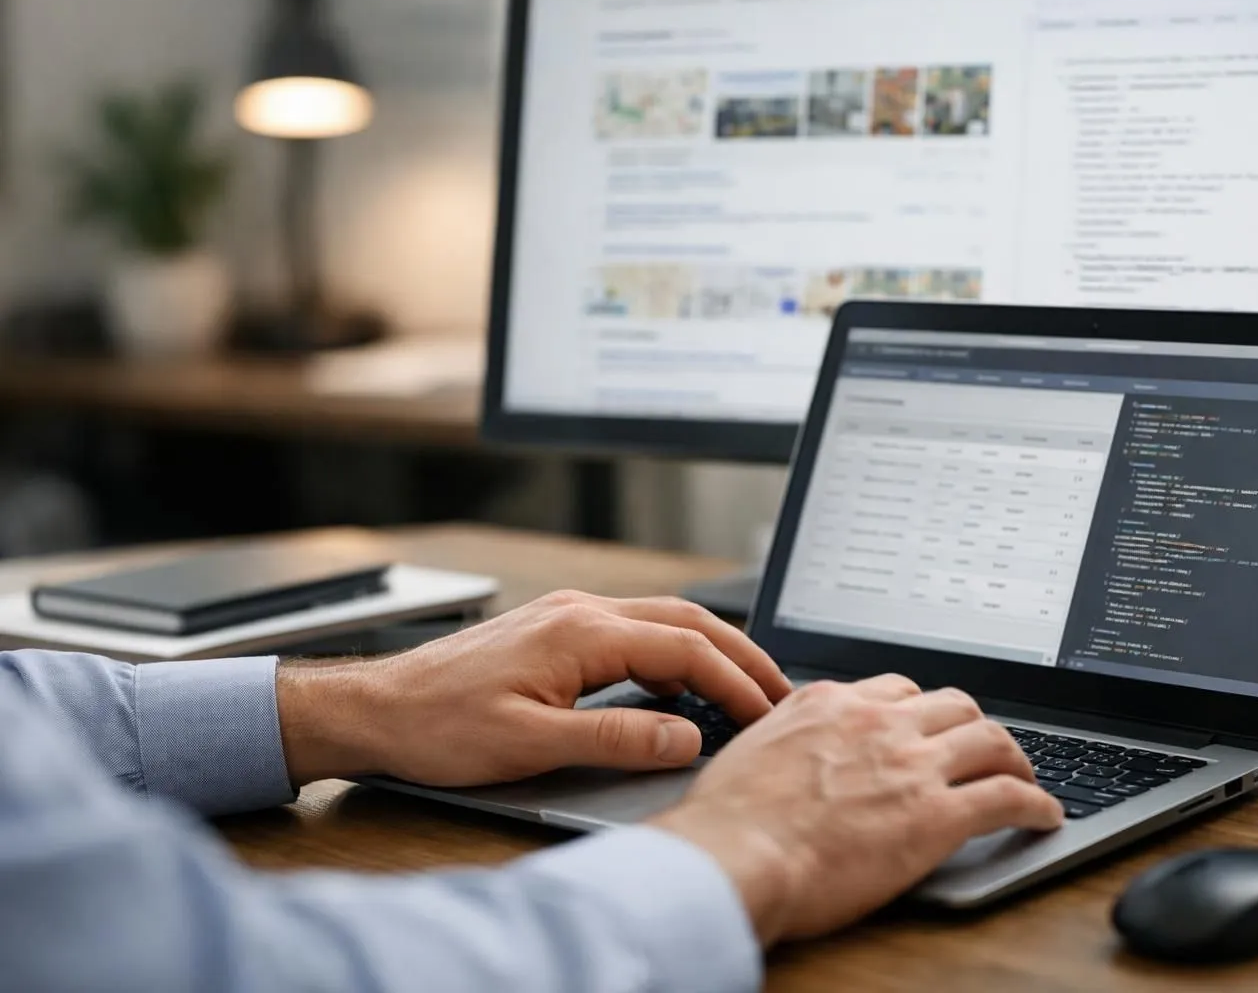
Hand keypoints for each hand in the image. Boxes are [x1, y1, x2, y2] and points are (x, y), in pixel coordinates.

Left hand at [275, 591, 792, 786]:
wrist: (378, 709)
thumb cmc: (440, 726)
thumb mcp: (532, 745)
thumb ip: (617, 738)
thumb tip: (687, 736)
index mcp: (581, 631)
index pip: (684, 649)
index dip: (733, 681)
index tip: (766, 714)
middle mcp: (579, 611)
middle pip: (685, 620)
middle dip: (740, 653)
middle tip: (779, 690)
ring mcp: (567, 615)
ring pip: (662, 619)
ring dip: (710, 648)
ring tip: (744, 685)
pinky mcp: (555, 629)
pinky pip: (634, 629)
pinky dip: (673, 651)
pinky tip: (678, 685)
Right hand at [651, 674, 1063, 946]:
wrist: (735, 855)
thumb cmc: (728, 820)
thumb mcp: (750, 748)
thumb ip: (784, 734)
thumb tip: (790, 744)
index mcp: (831, 704)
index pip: (896, 688)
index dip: (921, 709)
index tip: (928, 727)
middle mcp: (878, 723)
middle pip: (952, 705)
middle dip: (974, 725)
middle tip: (984, 748)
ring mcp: (911, 766)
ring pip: (989, 740)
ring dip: (1014, 757)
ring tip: (1024, 776)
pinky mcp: (935, 816)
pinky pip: (1006, 797)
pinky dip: (1036, 804)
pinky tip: (1044, 815)